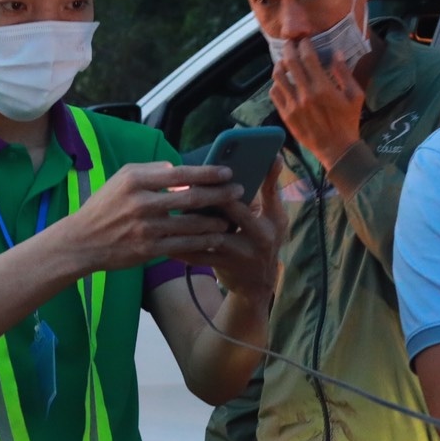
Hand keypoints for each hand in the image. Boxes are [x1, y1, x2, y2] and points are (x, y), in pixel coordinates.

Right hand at [51, 160, 246, 276]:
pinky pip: (183, 246)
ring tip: (231, 217)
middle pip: (191, 198)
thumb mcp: (122, 178)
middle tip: (238, 191)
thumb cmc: (104, 206)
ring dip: (215, 221)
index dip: (208, 173)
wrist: (81, 241)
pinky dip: (202, 242)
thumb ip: (151, 170)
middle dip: (220, 195)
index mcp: (135, 181)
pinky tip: (215, 238)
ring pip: (191, 225)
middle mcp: (141, 203)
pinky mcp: (148, 250)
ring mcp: (145, 229)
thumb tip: (179, 168)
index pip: (180, 173)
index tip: (227, 171)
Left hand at [184, 161, 282, 305]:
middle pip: (231, 212)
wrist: (259, 284)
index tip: (225, 166)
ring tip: (170, 206)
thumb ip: (271, 188)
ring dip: (189, 221)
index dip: (246, 179)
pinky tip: (163, 235)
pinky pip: (197, 254)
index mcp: (273, 219)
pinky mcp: (222, 266)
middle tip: (185, 183)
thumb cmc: (265, 239)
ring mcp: (240, 253)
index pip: (264, 193)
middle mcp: (258, 237)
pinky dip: (179, 245)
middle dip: (208, 197)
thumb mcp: (276, 215)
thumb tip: (274, 156)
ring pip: (210, 233)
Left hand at [271, 40, 365, 165]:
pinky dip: (276, 84)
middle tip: (290, 44)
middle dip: (289, 49)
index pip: (308, 58)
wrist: (337, 149)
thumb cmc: (348, 121)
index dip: (304, 45)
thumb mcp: (355, 96)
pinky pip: (274, 94)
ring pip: (278, 77)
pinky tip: (282, 82)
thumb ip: (344, 73)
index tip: (304, 40)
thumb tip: (336, 53)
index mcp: (322, 87)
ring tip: (283, 62)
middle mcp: (305, 94)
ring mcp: (293, 105)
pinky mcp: (286, 116)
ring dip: (279, 65)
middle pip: (290, 63)